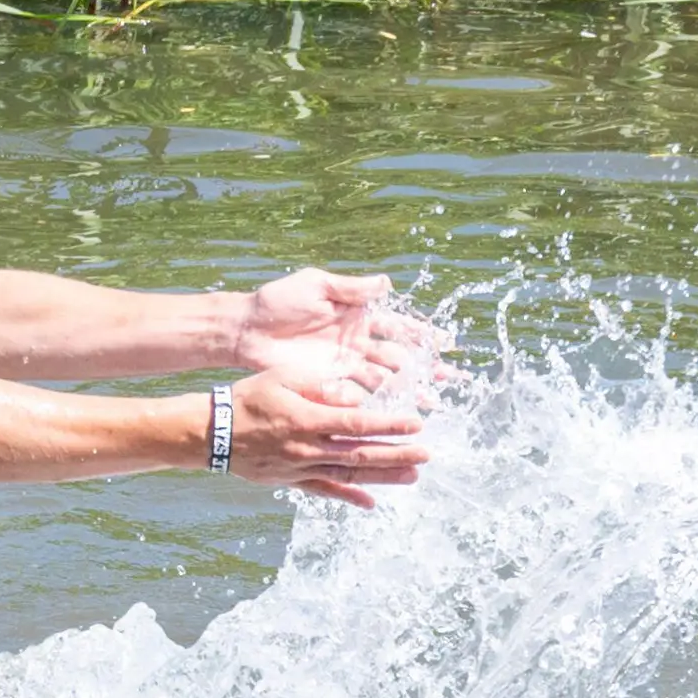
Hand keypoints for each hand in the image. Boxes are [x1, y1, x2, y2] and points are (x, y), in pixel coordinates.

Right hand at [226, 364, 429, 507]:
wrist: (212, 433)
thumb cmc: (248, 398)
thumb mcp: (281, 378)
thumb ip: (319, 386)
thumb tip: (354, 397)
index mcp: (306, 419)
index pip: (357, 423)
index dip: (389, 425)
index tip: (416, 424)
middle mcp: (307, 448)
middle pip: (360, 454)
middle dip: (397, 455)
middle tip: (426, 455)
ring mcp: (301, 469)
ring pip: (349, 475)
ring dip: (383, 477)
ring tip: (412, 476)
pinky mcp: (292, 481)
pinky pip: (325, 491)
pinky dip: (349, 497)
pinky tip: (371, 503)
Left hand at [234, 268, 436, 389]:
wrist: (248, 330)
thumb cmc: (279, 302)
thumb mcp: (317, 286)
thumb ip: (351, 289)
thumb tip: (386, 283)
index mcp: (358, 317)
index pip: (398, 326)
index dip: (423, 334)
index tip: (446, 342)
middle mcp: (357, 343)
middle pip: (400, 357)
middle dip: (425, 367)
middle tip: (449, 379)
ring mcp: (345, 366)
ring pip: (386, 380)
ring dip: (409, 391)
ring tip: (431, 403)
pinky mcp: (330, 384)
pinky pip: (360, 395)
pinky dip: (380, 404)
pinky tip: (398, 414)